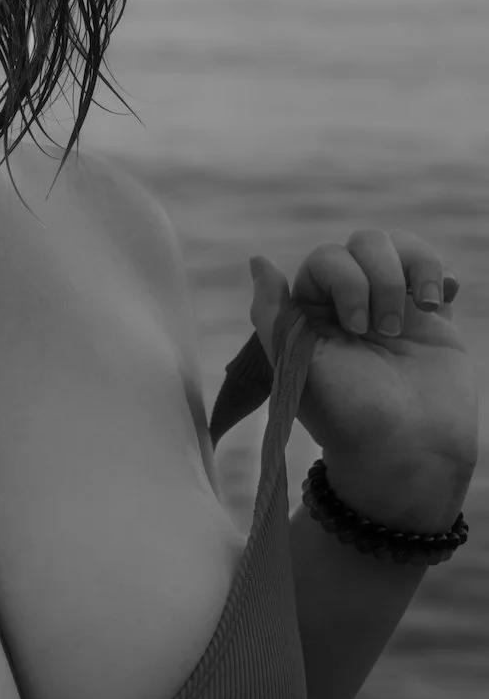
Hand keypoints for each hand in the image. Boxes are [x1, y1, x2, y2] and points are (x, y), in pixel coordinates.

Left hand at [249, 229, 478, 530]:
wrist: (407, 454)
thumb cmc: (345, 416)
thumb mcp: (296, 366)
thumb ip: (271, 313)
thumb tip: (257, 260)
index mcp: (312, 311)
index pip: (326, 258)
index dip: (345, 280)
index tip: (356, 329)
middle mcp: (350, 302)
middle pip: (366, 244)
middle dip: (380, 279)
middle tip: (384, 333)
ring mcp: (392, 307)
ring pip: (401, 248)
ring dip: (414, 270)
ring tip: (422, 310)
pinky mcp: (432, 320)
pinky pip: (434, 273)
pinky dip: (438, 273)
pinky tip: (442, 296)